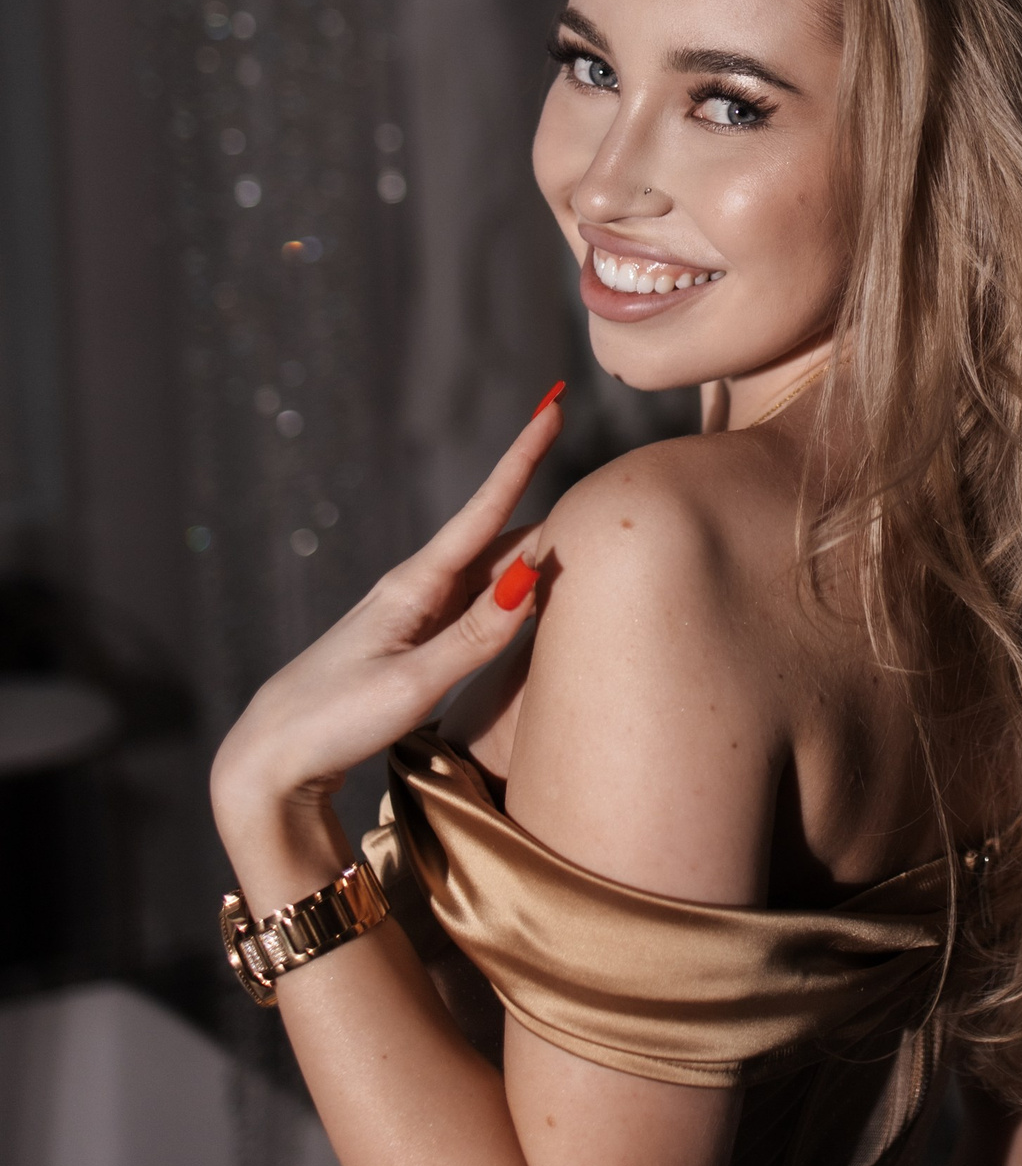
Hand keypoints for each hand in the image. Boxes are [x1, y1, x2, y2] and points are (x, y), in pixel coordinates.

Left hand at [211, 390, 563, 877]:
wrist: (272, 758)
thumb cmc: (335, 720)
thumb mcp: (411, 684)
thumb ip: (476, 636)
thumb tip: (533, 579)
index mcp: (413, 586)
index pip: (483, 510)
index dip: (521, 458)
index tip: (551, 406)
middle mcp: (417, 590)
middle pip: (498, 538)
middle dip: (548, 509)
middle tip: (604, 491)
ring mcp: (416, 615)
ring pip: (491, 571)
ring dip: (536, 551)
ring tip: (582, 535)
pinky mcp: (415, 643)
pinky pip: (478, 603)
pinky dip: (514, 590)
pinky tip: (533, 591)